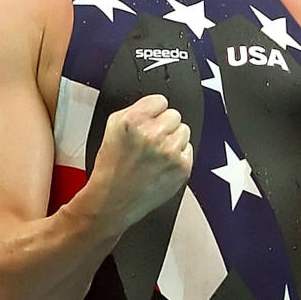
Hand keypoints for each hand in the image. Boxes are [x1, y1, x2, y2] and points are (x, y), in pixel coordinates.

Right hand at [91, 94, 192, 228]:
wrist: (113, 199)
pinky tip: (162, 165)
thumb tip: (156, 105)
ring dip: (174, 139)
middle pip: (175, 115)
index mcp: (134, 121)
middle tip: (151, 141)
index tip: (148, 121)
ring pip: (184, 131)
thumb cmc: (111, 166)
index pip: (160, 100)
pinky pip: (189, 150)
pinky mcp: (182, 166)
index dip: (153, 111)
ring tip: (156, 153)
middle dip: (164, 125)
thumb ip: (136, 110)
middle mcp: (154, 134)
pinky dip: (179, 156)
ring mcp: (170, 151)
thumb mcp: (113, 127)